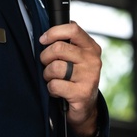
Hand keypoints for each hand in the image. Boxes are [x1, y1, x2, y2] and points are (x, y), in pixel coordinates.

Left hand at [39, 22, 101, 136]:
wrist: (86, 107)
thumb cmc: (75, 78)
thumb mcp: (76, 58)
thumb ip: (67, 44)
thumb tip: (46, 36)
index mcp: (91, 48)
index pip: (73, 29)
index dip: (53, 32)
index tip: (43, 40)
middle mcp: (93, 60)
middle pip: (58, 48)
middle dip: (45, 57)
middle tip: (47, 64)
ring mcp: (89, 77)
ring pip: (55, 67)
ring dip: (47, 74)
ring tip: (53, 79)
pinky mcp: (82, 93)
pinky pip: (55, 85)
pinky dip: (51, 89)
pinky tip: (57, 91)